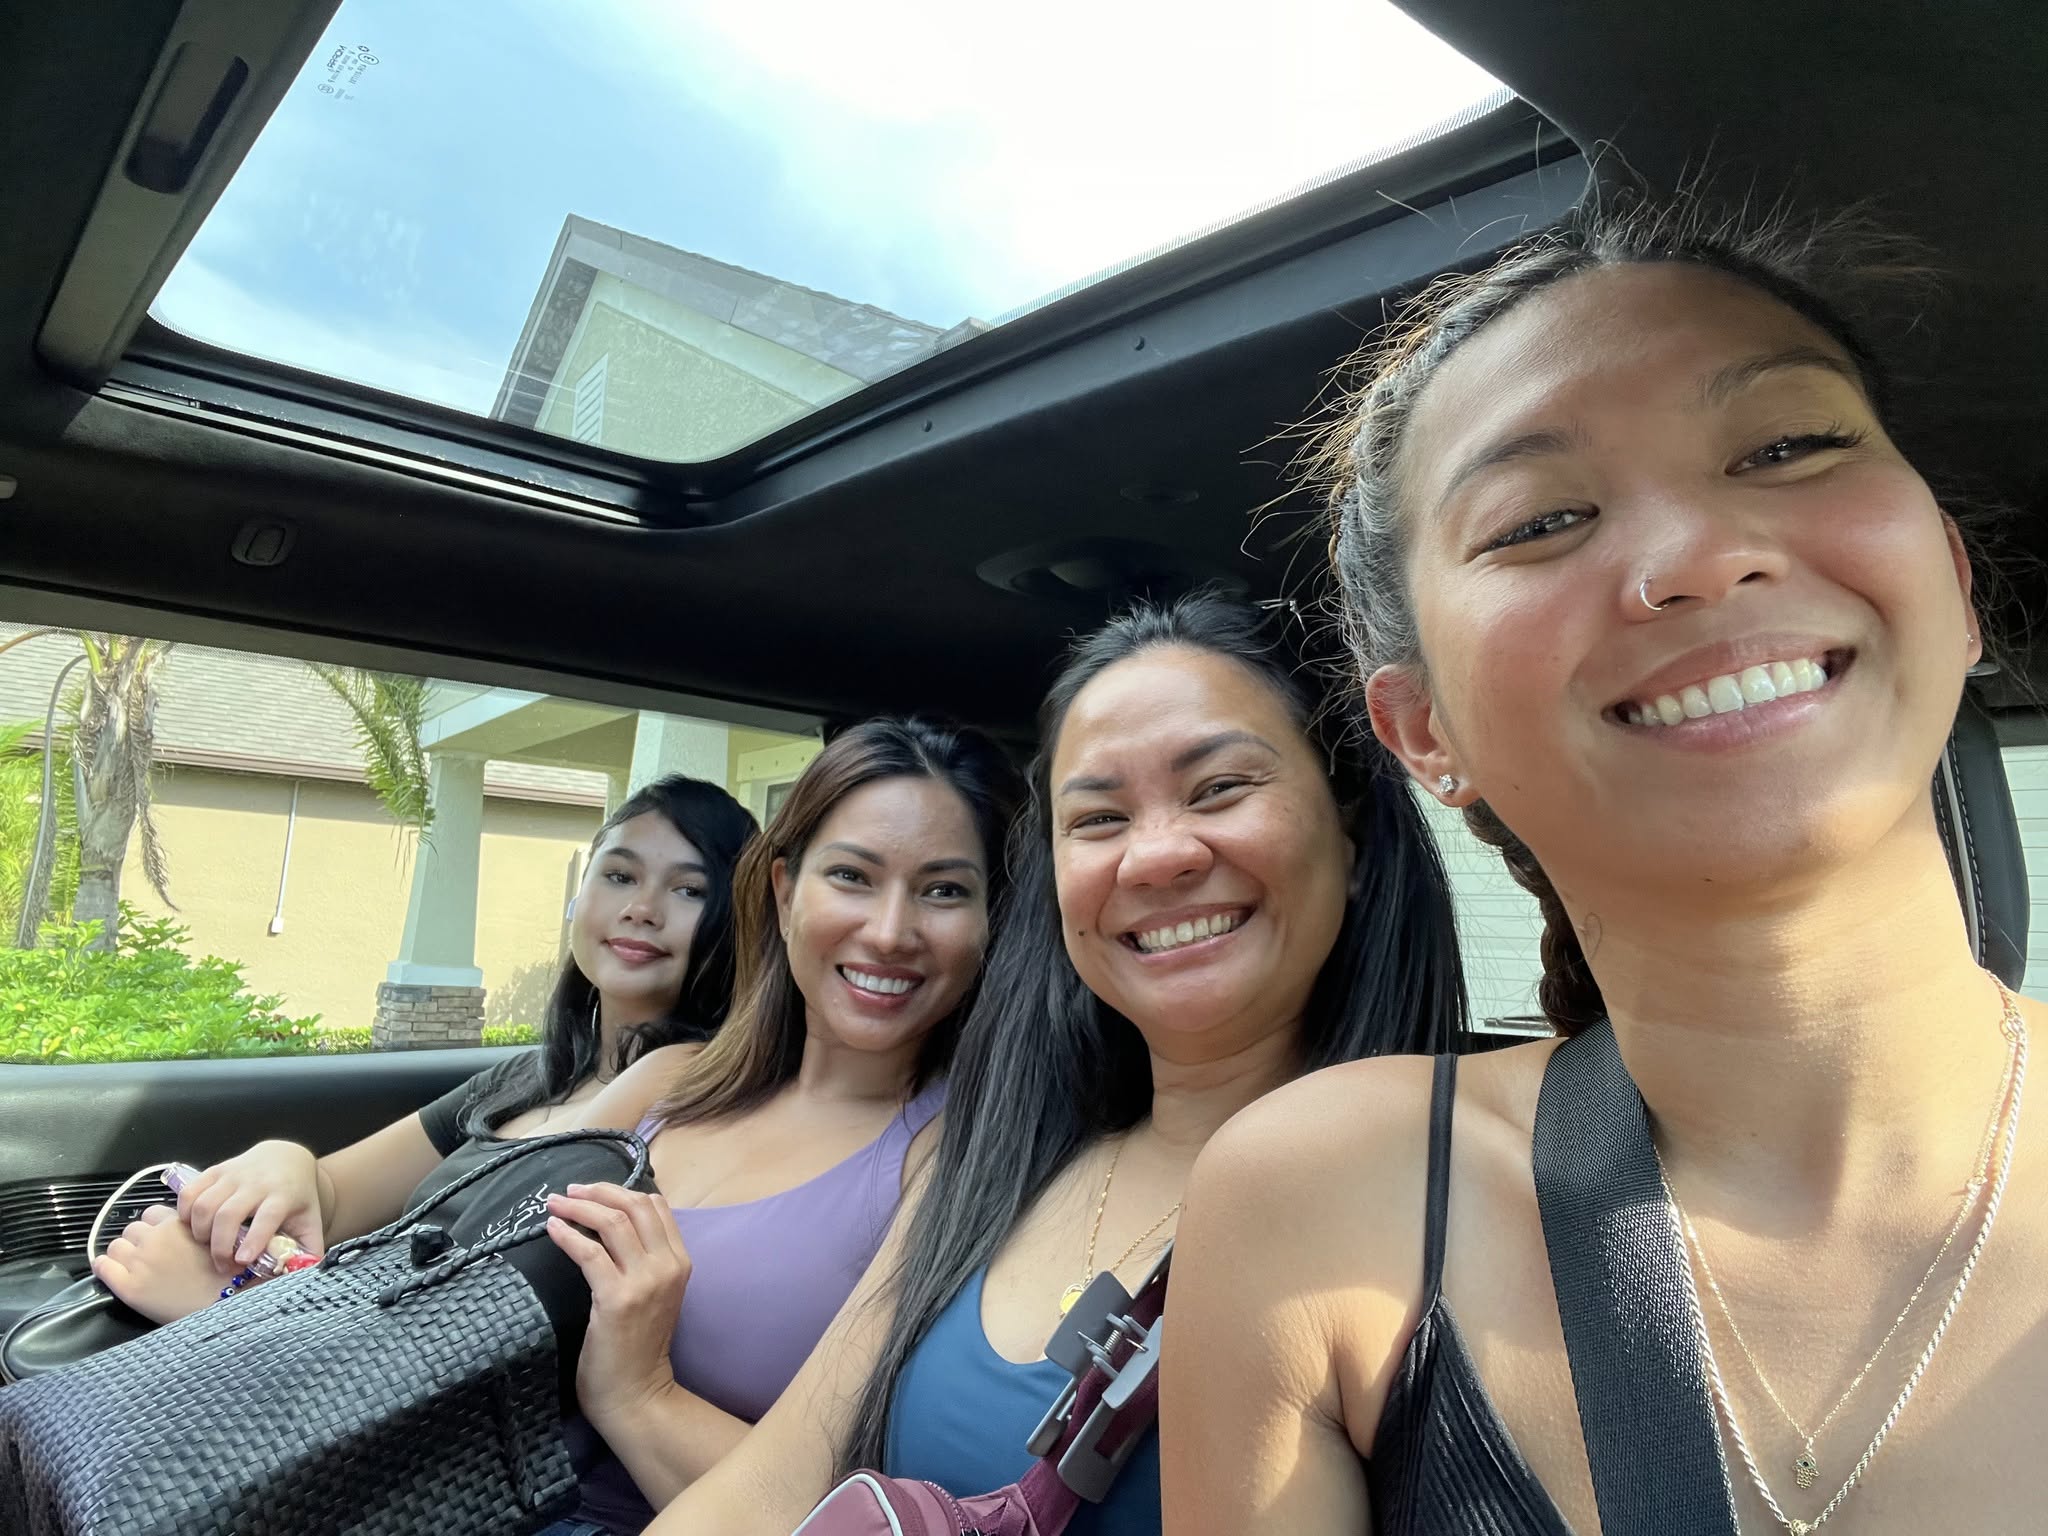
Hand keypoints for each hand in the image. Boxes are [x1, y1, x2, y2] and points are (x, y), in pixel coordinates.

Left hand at [92, 1205, 229, 1324]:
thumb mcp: (217, 1238)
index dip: (156, 1226)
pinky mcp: (128, 1287)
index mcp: (178, 1224)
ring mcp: (140, 1262)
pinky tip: (111, 1271)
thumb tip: (179, 1225)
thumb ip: (194, 1226)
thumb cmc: (226, 1276)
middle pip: (133, 1228)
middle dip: (140, 1240)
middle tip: (151, 1255)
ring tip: (135, 1266)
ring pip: (116, 1245)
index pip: (152, 1213)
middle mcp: (156, 1239)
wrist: (224, 1306)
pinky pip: (102, 1267)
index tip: (161, 1237)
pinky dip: (104, 1266)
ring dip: (123, 1253)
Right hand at [178, 1140, 323, 1270]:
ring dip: (200, 1231)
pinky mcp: (215, 1171)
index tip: (242, 1260)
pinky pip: (190, 1191)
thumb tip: (302, 1277)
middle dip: (219, 1245)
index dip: (254, 1240)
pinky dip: (184, 1213)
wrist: (286, 1158)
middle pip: (228, 1214)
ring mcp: (233, 1175)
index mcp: (282, 1196)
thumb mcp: (310, 1220)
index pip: (267, 1217)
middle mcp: (257, 1183)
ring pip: (204, 1204)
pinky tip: (193, 1226)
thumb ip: (309, 1250)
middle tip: (223, 1265)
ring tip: (207, 1245)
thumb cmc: (296, 1196)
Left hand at [545, 1182, 690, 1426]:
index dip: (621, 1190)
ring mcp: (645, 1282)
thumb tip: (612, 1223)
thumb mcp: (654, 1293)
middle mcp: (667, 1266)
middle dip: (598, 1191)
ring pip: (612, 1223)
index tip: (593, 1190)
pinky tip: (552, 1229)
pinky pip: (589, 1253)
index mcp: (681, 1261)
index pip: (656, 1206)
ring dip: (579, 1207)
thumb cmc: (638, 1346)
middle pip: (634, 1206)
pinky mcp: (617, 1299)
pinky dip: (568, 1235)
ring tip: (555, 1204)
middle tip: (570, 1191)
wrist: (636, 1393)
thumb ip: (645, 1259)